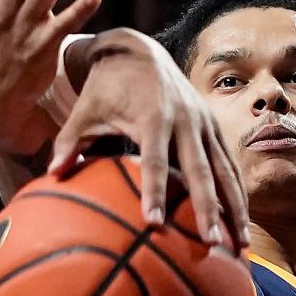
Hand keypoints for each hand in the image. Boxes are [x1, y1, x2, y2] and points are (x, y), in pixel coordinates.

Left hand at [50, 29, 249, 247]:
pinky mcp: (212, 125)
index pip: (154, 161)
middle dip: (207, 208)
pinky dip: (237, 191)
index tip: (153, 224)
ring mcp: (203, 122)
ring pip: (223, 169)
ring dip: (234, 207)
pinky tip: (243, 221)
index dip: (154, 192)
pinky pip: (228, 163)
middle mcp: (185, 120)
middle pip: (200, 170)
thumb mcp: (84, 109)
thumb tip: (52, 172)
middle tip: (211, 243)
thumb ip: (69, 140)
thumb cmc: (107, 85)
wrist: (139, 50)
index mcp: (153, 116)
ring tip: (241, 245)